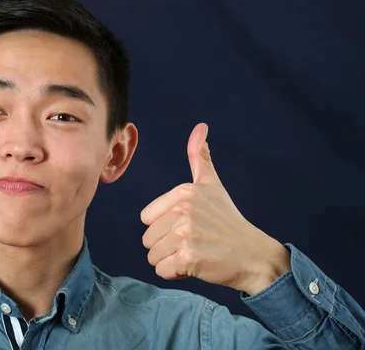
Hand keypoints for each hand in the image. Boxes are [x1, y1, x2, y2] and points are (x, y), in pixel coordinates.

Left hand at [141, 123, 289, 294]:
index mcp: (184, 192)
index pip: (147, 218)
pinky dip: (175, 274)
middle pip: (148, 238)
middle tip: (195, 242)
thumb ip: (200, 158)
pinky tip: (196, 266)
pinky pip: (162, 270)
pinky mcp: (189, 258)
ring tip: (195, 253)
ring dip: (170, 260)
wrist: (254, 256)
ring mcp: (186, 234)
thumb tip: (200, 127)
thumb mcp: (213, 186)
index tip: (191, 227)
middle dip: (167, 246)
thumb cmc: (228, 222)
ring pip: (153, 255)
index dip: (165, 227)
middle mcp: (184, 210)